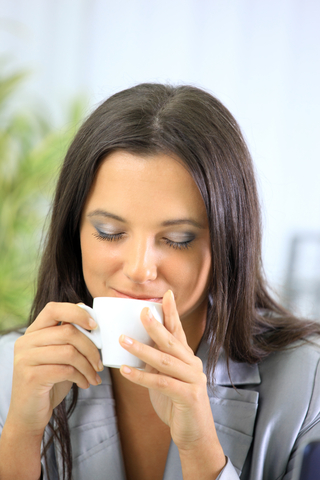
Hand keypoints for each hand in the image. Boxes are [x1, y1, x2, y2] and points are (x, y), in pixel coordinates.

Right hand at [7, 302, 102, 437]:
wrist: (29, 415)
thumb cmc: (50, 381)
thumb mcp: (61, 356)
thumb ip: (70, 337)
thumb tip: (92, 317)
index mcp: (33, 332)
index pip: (54, 309)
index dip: (77, 313)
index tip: (95, 326)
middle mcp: (26, 341)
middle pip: (68, 332)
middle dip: (91, 347)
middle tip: (100, 363)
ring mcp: (26, 358)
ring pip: (69, 352)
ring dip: (88, 365)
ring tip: (95, 376)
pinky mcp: (31, 376)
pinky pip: (66, 370)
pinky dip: (82, 376)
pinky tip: (86, 383)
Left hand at [118, 291, 221, 455]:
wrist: (195, 434)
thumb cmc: (177, 404)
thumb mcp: (166, 378)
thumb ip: (156, 363)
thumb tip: (136, 346)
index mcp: (187, 358)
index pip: (178, 331)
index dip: (172, 312)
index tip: (166, 294)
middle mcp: (192, 365)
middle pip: (171, 341)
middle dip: (155, 325)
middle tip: (141, 310)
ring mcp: (192, 380)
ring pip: (164, 360)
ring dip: (142, 349)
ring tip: (123, 339)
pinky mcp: (188, 396)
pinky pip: (161, 383)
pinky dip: (142, 377)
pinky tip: (126, 370)